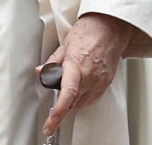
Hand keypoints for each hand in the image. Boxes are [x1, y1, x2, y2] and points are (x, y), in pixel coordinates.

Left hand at [40, 13, 135, 136]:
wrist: (110, 28)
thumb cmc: (89, 32)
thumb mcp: (65, 44)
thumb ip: (52, 62)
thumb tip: (41, 72)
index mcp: (76, 64)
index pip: (67, 93)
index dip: (58, 111)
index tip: (50, 123)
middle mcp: (89, 75)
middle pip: (72, 102)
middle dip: (61, 102)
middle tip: (56, 90)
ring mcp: (99, 81)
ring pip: (81, 103)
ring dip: (72, 100)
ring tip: (70, 82)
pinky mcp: (106, 83)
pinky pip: (91, 99)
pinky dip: (82, 97)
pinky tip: (80, 86)